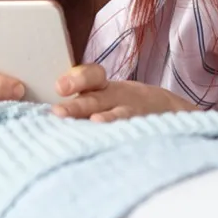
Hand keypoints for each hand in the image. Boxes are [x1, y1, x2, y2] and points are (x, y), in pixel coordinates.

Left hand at [50, 64, 196, 121]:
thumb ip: (82, 102)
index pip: (92, 76)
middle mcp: (118, 98)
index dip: (76, 79)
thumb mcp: (105, 96)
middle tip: (58, 112)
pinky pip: (136, 129)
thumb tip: (49, 114)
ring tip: (94, 123)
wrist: (167, 109)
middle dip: (77, 106)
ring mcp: (134, 113)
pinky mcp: (144, 127)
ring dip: (105, 120)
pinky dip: (128, 133)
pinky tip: (120, 140)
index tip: (59, 87)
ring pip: (119, 115)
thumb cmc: (121, 105)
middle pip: (97, 99)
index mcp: (105, 88)